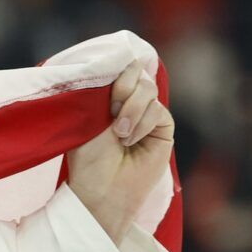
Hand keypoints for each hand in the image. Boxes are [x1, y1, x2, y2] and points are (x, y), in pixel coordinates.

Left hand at [66, 57, 174, 243]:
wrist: (102, 188)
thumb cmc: (89, 157)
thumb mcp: (90, 118)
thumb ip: (107, 91)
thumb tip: (126, 63)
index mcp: (107, 98)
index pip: (120, 68)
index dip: (116, 72)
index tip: (105, 88)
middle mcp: (128, 103)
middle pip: (137, 73)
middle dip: (123, 89)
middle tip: (111, 111)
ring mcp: (147, 114)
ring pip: (148, 89)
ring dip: (131, 109)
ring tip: (119, 134)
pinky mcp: (163, 127)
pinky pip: (158, 110)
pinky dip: (142, 123)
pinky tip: (130, 141)